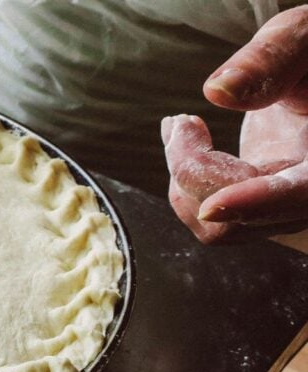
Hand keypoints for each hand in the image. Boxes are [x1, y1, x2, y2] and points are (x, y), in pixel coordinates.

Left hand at [162, 6, 307, 243]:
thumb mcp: (304, 39)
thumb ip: (271, 59)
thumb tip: (218, 92)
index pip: (302, 194)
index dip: (257, 203)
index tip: (212, 206)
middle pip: (243, 215)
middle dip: (194, 170)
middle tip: (180, 121)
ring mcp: (286, 209)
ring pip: (220, 228)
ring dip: (184, 181)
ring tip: (182, 127)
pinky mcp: (260, 210)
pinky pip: (212, 220)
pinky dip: (186, 186)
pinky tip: (188, 142)